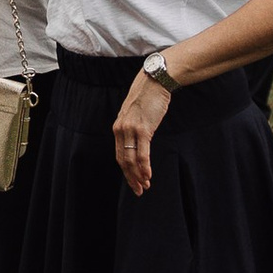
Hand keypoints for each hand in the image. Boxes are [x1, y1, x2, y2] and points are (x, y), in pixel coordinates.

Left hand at [111, 69, 172, 194]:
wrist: (154, 82)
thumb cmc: (148, 99)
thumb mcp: (136, 115)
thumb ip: (134, 129)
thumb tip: (139, 143)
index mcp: (118, 128)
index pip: (120, 155)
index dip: (126, 171)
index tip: (134, 182)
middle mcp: (121, 130)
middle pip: (124, 160)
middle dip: (131, 177)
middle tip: (139, 190)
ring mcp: (131, 130)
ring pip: (132, 159)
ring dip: (138, 175)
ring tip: (145, 185)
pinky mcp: (143, 128)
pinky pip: (142, 152)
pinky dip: (145, 166)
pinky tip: (148, 175)